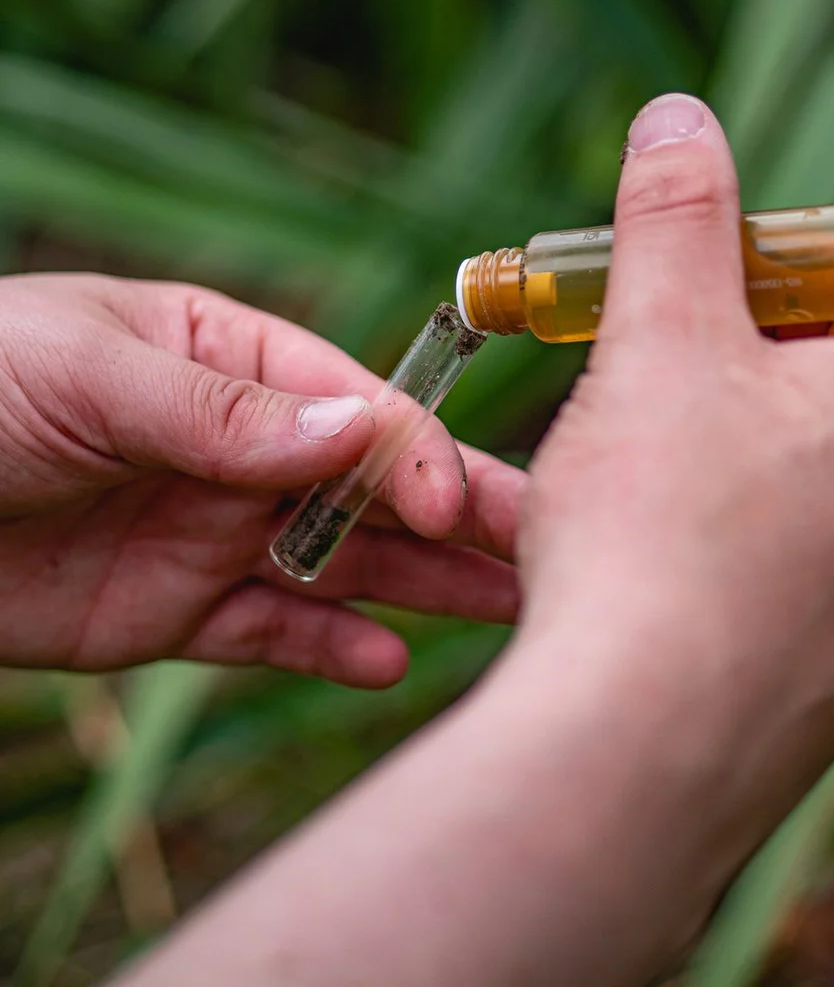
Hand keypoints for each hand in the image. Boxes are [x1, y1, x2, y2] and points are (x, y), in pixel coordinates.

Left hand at [0, 274, 520, 682]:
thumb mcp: (95, 370)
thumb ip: (227, 411)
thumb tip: (365, 426)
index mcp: (233, 359)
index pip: (355, 405)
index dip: (417, 452)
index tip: (459, 504)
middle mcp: (241, 448)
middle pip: (373, 486)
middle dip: (461, 516)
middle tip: (551, 550)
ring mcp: (214, 531)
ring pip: (343, 563)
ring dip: (423, 586)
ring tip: (506, 610)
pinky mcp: (176, 610)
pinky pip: (270, 631)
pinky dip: (328, 648)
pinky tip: (386, 661)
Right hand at [519, 93, 833, 947]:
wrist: (641, 747)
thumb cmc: (656, 530)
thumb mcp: (658, 338)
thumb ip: (676, 215)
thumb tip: (678, 116)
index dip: (748, 283)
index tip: (674, 315)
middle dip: (734, 368)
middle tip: (646, 394)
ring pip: (815, 466)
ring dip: (726, 450)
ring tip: (641, 486)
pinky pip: (806, 552)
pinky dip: (736, 535)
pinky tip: (665, 562)